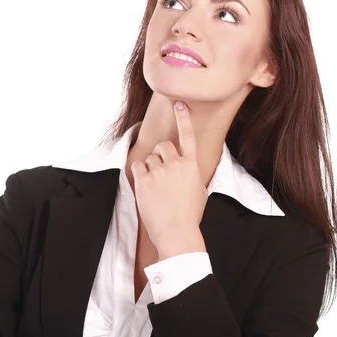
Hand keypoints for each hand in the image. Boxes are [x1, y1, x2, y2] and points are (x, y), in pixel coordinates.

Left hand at [130, 100, 207, 258]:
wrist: (177, 232)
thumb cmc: (189, 215)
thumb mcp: (199, 190)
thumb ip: (191, 173)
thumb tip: (186, 167)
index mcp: (192, 166)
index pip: (188, 136)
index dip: (183, 118)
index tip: (178, 103)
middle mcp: (176, 164)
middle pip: (164, 146)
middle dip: (161, 155)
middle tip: (162, 172)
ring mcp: (159, 171)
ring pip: (150, 158)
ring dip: (150, 168)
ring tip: (156, 187)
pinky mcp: (144, 180)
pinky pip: (137, 166)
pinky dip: (139, 173)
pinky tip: (145, 186)